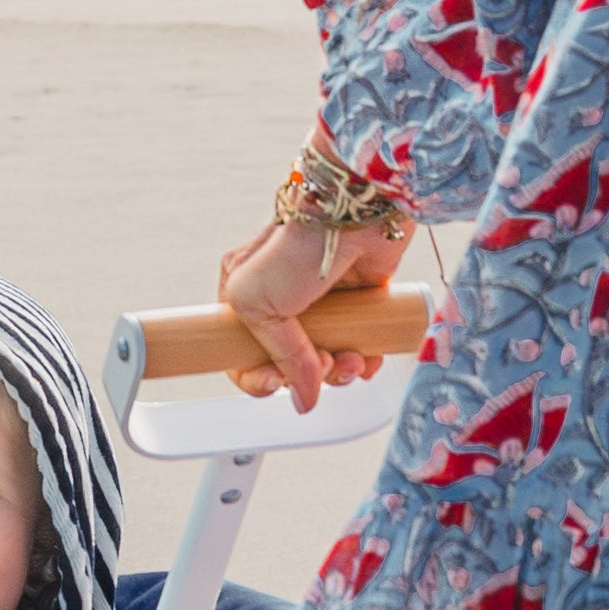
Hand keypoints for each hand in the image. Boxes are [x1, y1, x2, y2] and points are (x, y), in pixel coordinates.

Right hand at [218, 214, 407, 409]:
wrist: (358, 211)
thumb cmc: (299, 242)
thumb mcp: (259, 303)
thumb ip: (280, 356)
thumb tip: (304, 397)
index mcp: (243, 292)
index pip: (240, 351)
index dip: (258, 376)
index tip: (277, 383)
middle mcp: (281, 298)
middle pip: (288, 362)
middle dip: (307, 376)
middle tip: (323, 367)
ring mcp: (321, 301)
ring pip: (326, 359)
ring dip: (341, 371)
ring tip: (352, 360)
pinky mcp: (357, 301)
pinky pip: (358, 345)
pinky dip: (364, 359)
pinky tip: (368, 356)